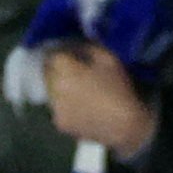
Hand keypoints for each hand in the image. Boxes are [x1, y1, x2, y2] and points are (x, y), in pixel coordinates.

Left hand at [44, 43, 156, 157]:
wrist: (125, 125)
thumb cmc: (118, 89)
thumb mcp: (109, 59)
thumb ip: (89, 48)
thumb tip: (76, 47)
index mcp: (66, 70)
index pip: (53, 56)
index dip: (61, 54)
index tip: (69, 54)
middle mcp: (55, 88)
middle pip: (47, 73)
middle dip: (57, 69)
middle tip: (71, 70)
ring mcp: (55, 108)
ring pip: (50, 91)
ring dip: (58, 87)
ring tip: (75, 89)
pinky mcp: (60, 124)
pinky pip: (56, 108)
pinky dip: (63, 105)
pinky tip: (78, 106)